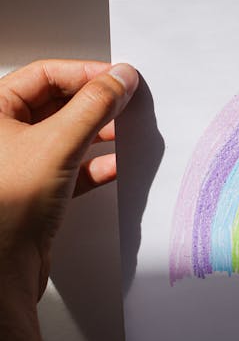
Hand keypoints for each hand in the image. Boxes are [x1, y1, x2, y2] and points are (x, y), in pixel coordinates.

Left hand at [0, 60, 138, 308]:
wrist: (1, 267)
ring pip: (66, 135)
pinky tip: (113, 165)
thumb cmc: (7, 206)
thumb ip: (95, 105)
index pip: (45, 74)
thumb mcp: (58, 142)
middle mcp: (2, 134)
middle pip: (57, 103)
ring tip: (125, 132)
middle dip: (95, 104)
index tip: (117, 79)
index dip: (84, 73)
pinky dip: (93, 165)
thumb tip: (119, 78)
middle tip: (124, 103)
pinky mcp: (34, 191)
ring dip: (98, 134)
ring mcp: (18, 163)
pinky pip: (70, 167)